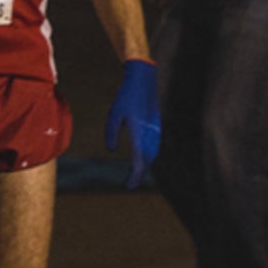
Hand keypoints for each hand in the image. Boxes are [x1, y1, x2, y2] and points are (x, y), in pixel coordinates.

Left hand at [104, 58, 161, 187]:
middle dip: (139, 173)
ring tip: (136, 172)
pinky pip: (154, 145)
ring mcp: (155, 129)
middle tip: (130, 182)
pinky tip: (144, 156)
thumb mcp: (114, 115)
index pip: (139, 161)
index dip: (134, 176)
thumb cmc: (126, 97)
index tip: (128, 186)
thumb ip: (111, 134)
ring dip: (145, 164)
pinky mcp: (156, 125)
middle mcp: (150, 133)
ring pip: (152, 153)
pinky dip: (149, 154)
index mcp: (139, 133)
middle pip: (147, 160)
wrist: (143, 81)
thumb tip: (110, 149)